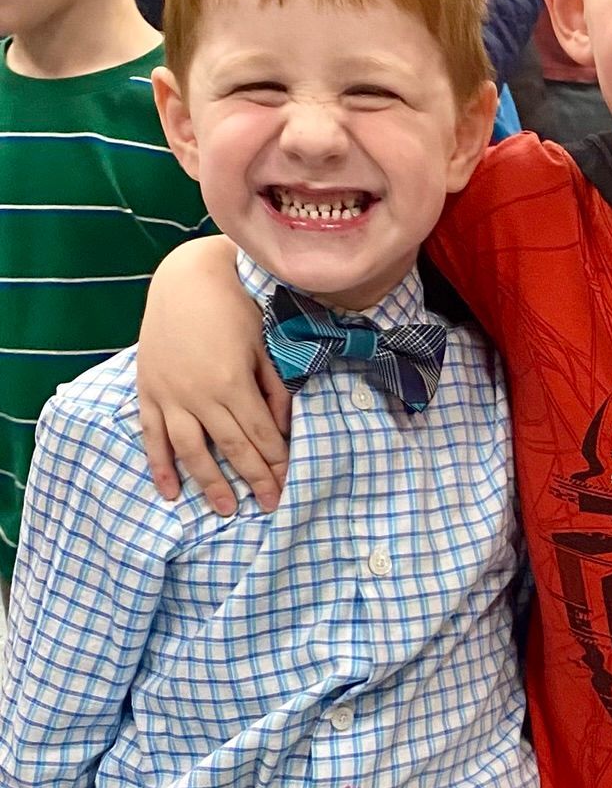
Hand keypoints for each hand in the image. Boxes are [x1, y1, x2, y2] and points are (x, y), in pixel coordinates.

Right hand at [136, 238, 290, 516]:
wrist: (186, 278)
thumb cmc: (234, 307)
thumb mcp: (265, 345)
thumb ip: (274, 389)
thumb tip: (283, 430)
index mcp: (232, 382)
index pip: (260, 436)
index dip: (276, 463)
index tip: (288, 484)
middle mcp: (198, 394)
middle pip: (230, 449)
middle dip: (253, 479)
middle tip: (270, 505)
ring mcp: (169, 394)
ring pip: (190, 450)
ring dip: (209, 483)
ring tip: (226, 509)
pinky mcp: (148, 390)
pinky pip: (152, 435)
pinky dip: (159, 465)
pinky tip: (170, 492)